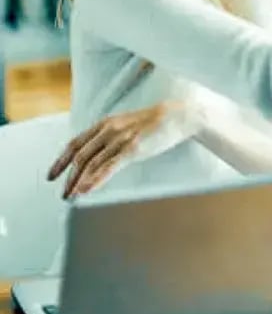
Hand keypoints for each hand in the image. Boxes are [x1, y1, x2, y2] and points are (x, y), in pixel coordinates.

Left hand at [47, 100, 194, 197]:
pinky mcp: (132, 149)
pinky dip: (95, 179)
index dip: (60, 160)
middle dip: (68, 178)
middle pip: (80, 157)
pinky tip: (86, 190)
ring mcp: (120, 139)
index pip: (75, 143)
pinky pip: (108, 167)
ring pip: (91, 164)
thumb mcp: (126, 124)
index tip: (52, 176)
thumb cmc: (155, 123)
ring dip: (78, 182)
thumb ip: (111, 135)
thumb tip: (99, 152)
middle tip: (63, 194)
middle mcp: (108, 130)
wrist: (178, 116)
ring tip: (71, 197)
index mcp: (105, 124)